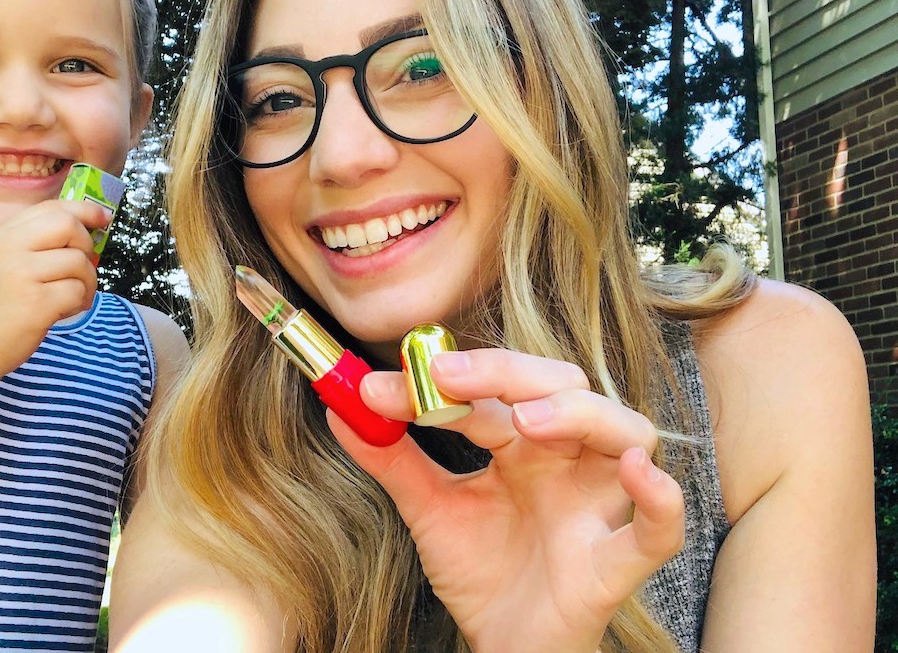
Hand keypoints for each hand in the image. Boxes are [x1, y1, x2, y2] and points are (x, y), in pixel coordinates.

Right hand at [0, 199, 108, 380]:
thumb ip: (32, 244)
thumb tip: (83, 232)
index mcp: (1, 235)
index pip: (51, 208)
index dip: (84, 211)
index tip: (103, 219)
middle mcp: (9, 248)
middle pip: (68, 225)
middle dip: (86, 246)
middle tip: (81, 268)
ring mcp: (21, 274)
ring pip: (79, 262)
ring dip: (86, 282)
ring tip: (70, 299)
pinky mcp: (36, 302)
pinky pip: (77, 291)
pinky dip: (79, 303)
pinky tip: (63, 312)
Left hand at [330, 349, 684, 652]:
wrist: (502, 644)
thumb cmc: (482, 570)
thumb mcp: (428, 509)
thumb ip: (391, 460)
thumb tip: (340, 409)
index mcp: (524, 441)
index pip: (491, 390)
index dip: (440, 379)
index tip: (378, 386)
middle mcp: (568, 460)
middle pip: (564, 387)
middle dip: (508, 374)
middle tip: (449, 377)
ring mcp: (597, 506)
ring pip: (625, 432)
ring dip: (580, 415)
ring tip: (526, 420)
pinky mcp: (614, 562)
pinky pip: (659, 530)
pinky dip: (659, 499)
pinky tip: (637, 474)